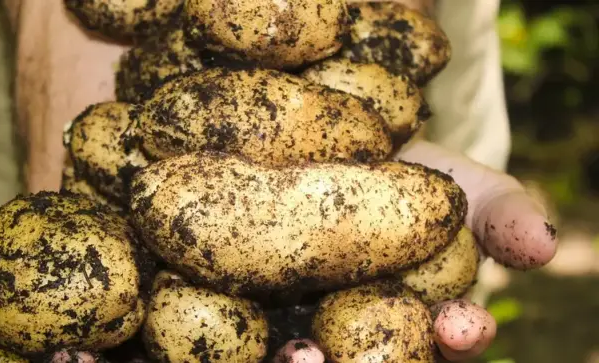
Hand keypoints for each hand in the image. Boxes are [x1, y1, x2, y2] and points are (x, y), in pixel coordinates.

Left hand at [274, 140, 558, 361]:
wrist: (349, 153)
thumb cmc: (418, 179)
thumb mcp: (468, 188)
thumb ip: (503, 215)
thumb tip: (541, 245)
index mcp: (422, 320)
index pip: (446, 345)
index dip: (458, 341)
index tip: (458, 325)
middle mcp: (365, 332)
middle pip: (377, 362)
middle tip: (347, 360)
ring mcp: (309, 323)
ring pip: (313, 359)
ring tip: (302, 357)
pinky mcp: (257, 305)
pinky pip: (252, 333)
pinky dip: (252, 343)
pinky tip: (241, 327)